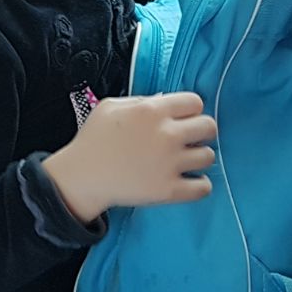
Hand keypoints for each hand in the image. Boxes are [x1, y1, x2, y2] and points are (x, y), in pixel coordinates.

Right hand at [43, 92, 216, 223]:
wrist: (82, 177)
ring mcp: (169, 164)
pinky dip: (200, 184)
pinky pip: (204, 187)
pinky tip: (188, 181)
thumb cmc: (93, 139)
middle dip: (200, 131)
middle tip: (187, 139)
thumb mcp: (111, 107)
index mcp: (152, 111)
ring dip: (198, 157)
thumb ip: (141, 101)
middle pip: (209, 127)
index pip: (195, 102)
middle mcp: (166, 135)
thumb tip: (166, 101)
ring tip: (183, 161)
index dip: (189, 110)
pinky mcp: (169, 190)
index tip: (181, 119)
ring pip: (209, 156)